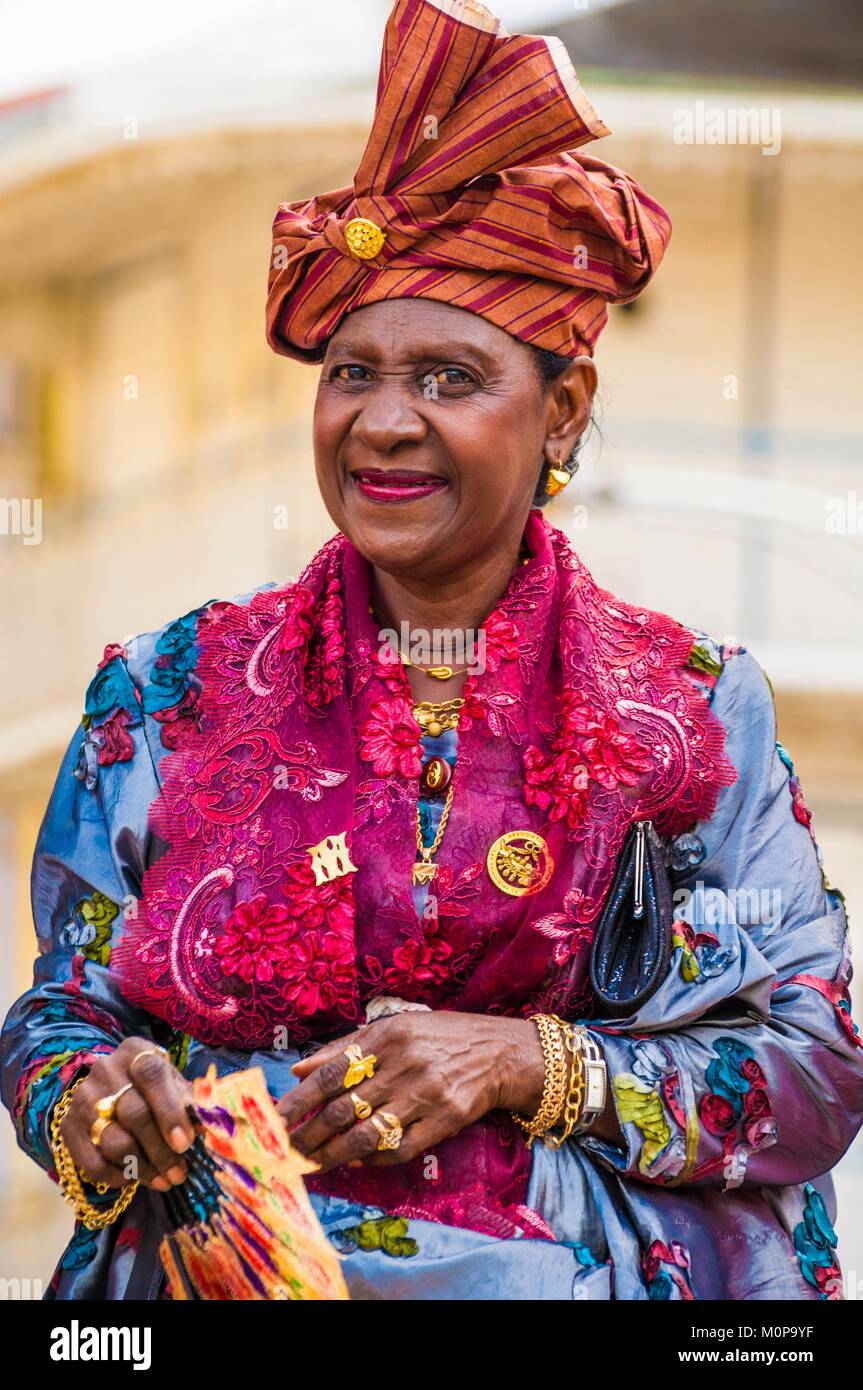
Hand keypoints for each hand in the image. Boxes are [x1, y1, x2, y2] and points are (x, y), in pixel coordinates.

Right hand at [58, 1036, 194, 1191]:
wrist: (108, 1087)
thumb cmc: (152, 1086)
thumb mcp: (172, 1082)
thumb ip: (188, 1100)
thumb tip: (209, 1127)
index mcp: (135, 1051)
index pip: (152, 1075)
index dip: (170, 1111)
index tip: (186, 1144)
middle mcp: (105, 1070)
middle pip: (134, 1114)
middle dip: (161, 1150)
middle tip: (179, 1174)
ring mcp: (83, 1098)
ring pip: (113, 1142)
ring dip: (142, 1168)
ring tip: (164, 1181)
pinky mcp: (68, 1127)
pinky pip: (91, 1162)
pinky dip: (116, 1177)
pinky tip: (134, 1179)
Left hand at [277, 1011, 544, 1170]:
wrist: (499, 1053)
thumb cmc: (440, 1038)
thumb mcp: (394, 1028)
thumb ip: (345, 1047)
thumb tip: (299, 1069)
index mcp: (387, 1037)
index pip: (332, 1071)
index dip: (301, 1099)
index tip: (276, 1118)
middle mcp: (404, 1065)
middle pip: (344, 1107)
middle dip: (310, 1133)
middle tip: (287, 1148)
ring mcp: (426, 1094)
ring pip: (367, 1134)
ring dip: (333, 1153)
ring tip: (312, 1162)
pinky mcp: (444, 1121)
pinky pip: (399, 1148)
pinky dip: (372, 1159)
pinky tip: (354, 1162)